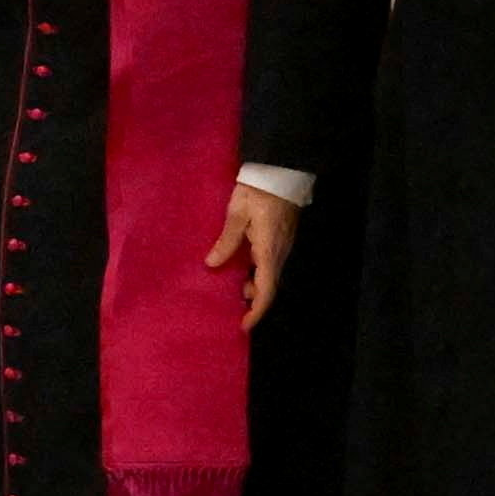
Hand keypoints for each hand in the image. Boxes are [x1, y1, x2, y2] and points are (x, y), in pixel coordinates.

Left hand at [210, 175, 297, 326]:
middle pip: (269, 285)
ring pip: (269, 274)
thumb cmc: (257, 190)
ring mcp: (282, 245)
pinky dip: (256, 271)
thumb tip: (212, 264)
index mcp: (269, 250)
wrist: (281, 170)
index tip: (244, 324)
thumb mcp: (237, 214)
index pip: (266, 289)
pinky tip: (240, 266)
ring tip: (230, 286)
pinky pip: (269, 262)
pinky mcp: (281, 237)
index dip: (257, 310)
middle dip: (252, 299)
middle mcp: (279, 252)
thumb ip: (227, 241)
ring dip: (253, 284)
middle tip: (230, 305)